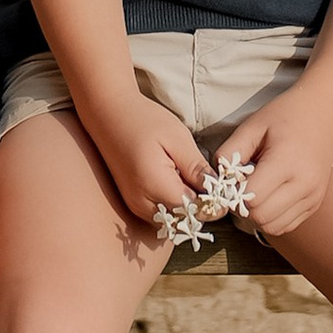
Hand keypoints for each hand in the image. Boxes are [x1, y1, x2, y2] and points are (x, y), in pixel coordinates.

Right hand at [84, 93, 212, 233]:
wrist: (107, 113)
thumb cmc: (143, 120)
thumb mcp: (177, 139)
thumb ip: (197, 169)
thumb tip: (218, 192)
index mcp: (155, 187)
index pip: (195, 211)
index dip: (214, 202)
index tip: (225, 187)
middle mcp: (143, 204)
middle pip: (184, 219)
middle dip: (202, 205)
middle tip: (211, 179)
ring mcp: (135, 206)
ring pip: (173, 218)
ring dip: (187, 204)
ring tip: (192, 175)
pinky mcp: (132, 202)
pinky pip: (161, 212)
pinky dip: (173, 201)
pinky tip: (177, 179)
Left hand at [220, 91, 332, 240]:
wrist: (325, 114)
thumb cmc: (285, 116)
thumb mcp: (252, 126)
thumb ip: (230, 152)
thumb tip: (216, 180)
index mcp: (286, 161)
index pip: (251, 199)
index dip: (234, 194)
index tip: (230, 180)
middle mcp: (303, 184)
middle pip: (261, 217)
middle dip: (243, 207)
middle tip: (240, 187)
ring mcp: (312, 197)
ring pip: (273, 227)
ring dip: (257, 215)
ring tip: (255, 191)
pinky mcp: (315, 204)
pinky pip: (286, 225)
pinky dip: (272, 217)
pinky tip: (269, 196)